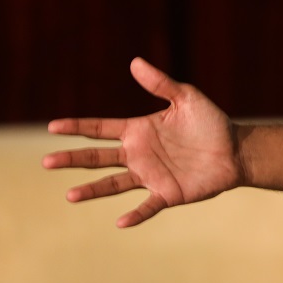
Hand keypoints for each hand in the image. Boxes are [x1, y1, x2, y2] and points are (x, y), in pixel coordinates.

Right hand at [43, 57, 241, 226]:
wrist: (235, 150)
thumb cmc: (211, 123)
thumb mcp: (187, 98)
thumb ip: (161, 84)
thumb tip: (135, 62)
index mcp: (138, 130)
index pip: (100, 128)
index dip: (77, 127)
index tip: (52, 127)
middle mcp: (138, 154)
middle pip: (98, 157)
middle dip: (73, 159)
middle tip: (47, 162)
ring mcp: (150, 176)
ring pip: (114, 184)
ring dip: (93, 190)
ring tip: (70, 195)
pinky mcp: (168, 194)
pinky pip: (148, 206)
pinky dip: (136, 214)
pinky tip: (121, 221)